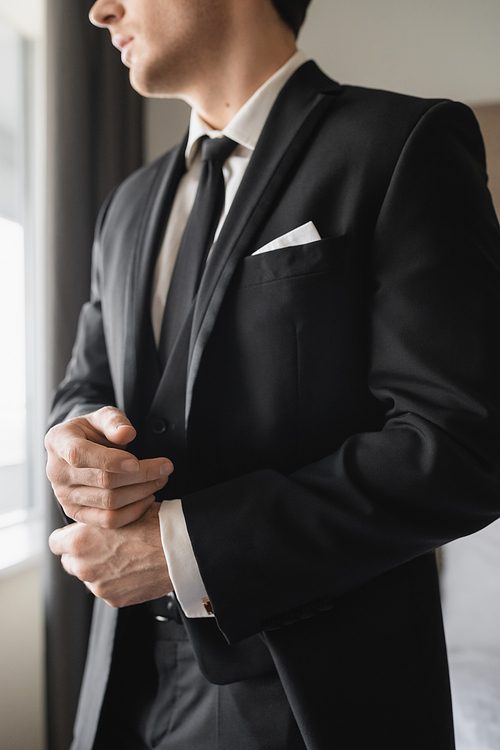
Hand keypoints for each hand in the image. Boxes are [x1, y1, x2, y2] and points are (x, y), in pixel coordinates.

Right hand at [45, 406, 172, 528]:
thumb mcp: (103, 417)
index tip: (138, 461)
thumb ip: (114, 422)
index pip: (80, 455)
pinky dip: (133, 512)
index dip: (110, 460)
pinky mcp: (76, 513)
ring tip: (161, 479)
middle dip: (141, 475)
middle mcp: (56, 471)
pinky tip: (148, 497)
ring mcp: (64, 496)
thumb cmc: (94, 430)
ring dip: (142, 492)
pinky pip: (108, 521)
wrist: (81, 449)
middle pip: (103, 480)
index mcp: (58, 442)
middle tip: (166, 468)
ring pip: (109, 502)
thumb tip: (127, 433)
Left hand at [49, 503, 172, 606]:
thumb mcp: (120, 511)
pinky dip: (116, 582)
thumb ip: (98, 521)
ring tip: (125, 558)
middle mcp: (83, 566)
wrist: (178, 550)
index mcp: (80, 541)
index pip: (55, 542)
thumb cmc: (154, 525)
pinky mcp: (113, 600)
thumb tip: (93, 522)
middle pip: (70, 562)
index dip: (67, 537)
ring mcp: (98, 586)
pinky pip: (107, 590)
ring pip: (89, 577)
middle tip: (105, 546)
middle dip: (83, 555)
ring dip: (100, 569)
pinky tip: (133, 570)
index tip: (76, 537)